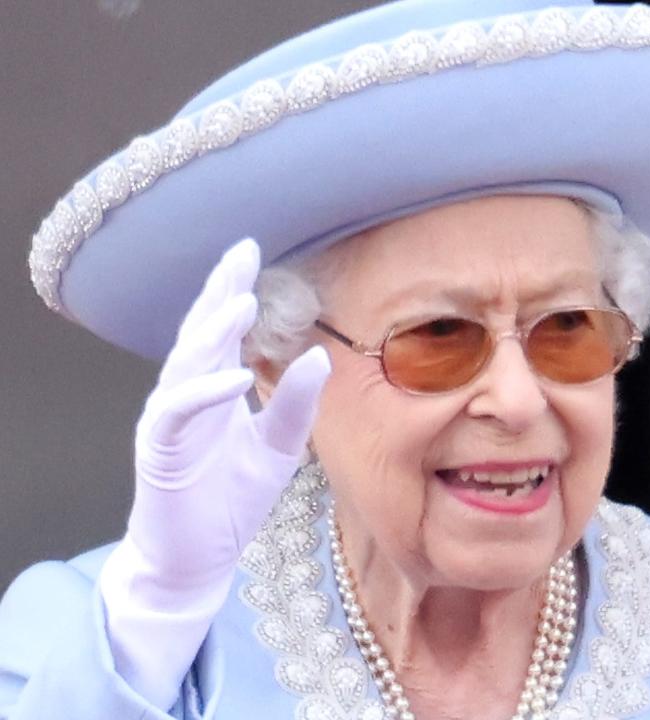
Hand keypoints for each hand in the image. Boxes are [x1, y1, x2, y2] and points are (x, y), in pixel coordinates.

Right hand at [127, 238, 328, 591]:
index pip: (223, 331)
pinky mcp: (160, 450)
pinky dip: (205, 393)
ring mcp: (170, 420)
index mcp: (214, 390)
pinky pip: (178, 412)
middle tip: (242, 253)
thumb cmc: (233, 501)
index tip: (253, 252)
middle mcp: (188, 395)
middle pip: (201, 333)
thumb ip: (296, 405)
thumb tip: (320, 354)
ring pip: (186, 363)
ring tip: (242, 301)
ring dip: (214, 333)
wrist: (197, 559)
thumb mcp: (278, 448)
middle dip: (220, 292)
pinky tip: (234, 377)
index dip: (233, 290)